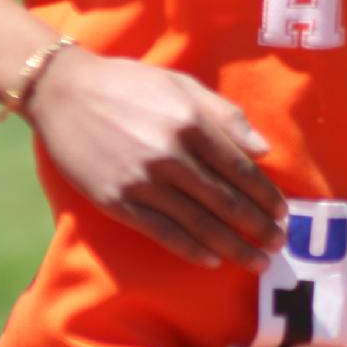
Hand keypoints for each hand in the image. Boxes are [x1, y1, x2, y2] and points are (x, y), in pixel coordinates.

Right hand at [27, 45, 286, 269]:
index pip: (240, 169)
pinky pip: (163, 232)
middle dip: (257, 226)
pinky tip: (212, 260)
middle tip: (278, 244)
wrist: (64, 93)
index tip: (283, 212)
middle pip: (226, 201)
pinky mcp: (118, 201)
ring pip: (199, 223)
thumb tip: (264, 150)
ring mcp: (142, 181)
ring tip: (257, 262)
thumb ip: (225, 116)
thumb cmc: (129, 84)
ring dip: (233, 246)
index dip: (265, 195)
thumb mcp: (182, 85)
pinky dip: (191, 249)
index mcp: (190, 122)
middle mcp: (170, 154)